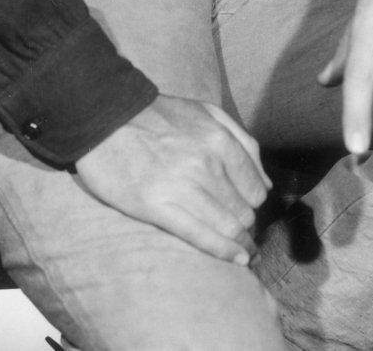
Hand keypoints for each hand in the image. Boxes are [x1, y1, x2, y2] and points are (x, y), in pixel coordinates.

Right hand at [73, 94, 271, 265]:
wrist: (105, 118)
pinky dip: (223, 252)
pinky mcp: (157, 208)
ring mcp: (182, 189)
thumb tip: (267, 182)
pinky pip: (200, 236)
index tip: (247, 209)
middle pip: (243, 212)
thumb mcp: (206, 112)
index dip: (253, 203)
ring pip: (227, 227)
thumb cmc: (158, 116)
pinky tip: (236, 259)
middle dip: (245, 224)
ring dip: (239, 242)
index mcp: (220, 142)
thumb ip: (242, 142)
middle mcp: (206, 166)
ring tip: (245, 251)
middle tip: (242, 231)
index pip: (255, 189)